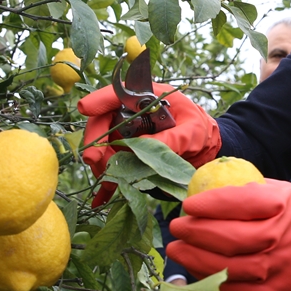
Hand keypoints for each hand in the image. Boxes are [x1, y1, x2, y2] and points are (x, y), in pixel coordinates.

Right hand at [77, 83, 220, 205]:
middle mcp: (131, 113)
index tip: (85, 109)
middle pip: (103, 121)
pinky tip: (101, 198)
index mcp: (146, 97)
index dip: (99, 100)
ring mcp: (126, 133)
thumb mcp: (192, 132)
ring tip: (107, 178)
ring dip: (101, 162)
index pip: (118, 93)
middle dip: (95, 140)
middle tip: (93, 160)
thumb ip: (171, 138)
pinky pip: (113, 164)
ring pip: (103, 145)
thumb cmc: (200, 129)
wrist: (205, 146)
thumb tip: (141, 147)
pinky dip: (107, 180)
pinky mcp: (127, 153)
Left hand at [167, 180, 290, 290]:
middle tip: (176, 227)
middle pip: (224, 237)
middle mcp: (277, 238)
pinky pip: (232, 288)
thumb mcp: (286, 193)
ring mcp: (273, 270)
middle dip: (193, 232)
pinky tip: (196, 269)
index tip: (188, 204)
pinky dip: (209, 279)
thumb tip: (208, 190)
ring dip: (193, 258)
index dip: (206, 204)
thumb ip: (251, 192)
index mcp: (281, 207)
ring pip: (223, 266)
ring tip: (177, 248)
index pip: (236, 203)